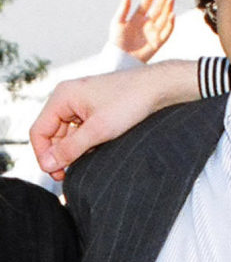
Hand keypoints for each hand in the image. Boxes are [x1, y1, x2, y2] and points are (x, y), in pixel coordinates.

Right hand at [29, 60, 199, 179]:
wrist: (160, 87)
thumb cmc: (131, 102)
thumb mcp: (99, 130)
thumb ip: (71, 148)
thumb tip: (48, 164)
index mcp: (63, 96)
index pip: (39, 131)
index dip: (43, 155)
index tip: (57, 173)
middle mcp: (69, 97)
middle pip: (52, 133)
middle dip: (60, 154)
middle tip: (71, 174)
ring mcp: (83, 102)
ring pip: (68, 133)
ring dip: (75, 149)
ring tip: (88, 161)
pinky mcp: (96, 108)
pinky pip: (82, 129)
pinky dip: (87, 142)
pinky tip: (98, 151)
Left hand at [110, 0, 175, 62]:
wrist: (121, 58)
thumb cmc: (117, 41)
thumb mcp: (117, 21)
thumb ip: (124, 8)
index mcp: (137, 17)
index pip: (147, 2)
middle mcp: (147, 23)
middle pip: (158, 8)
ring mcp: (154, 31)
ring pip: (164, 17)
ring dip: (168, 7)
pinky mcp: (159, 41)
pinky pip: (167, 31)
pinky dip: (171, 23)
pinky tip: (172, 14)